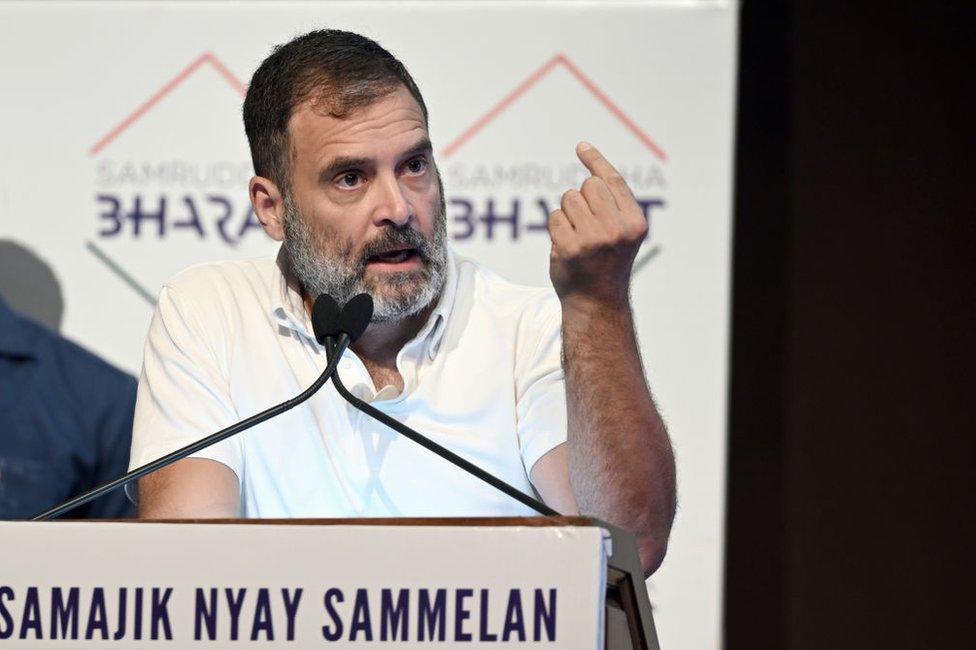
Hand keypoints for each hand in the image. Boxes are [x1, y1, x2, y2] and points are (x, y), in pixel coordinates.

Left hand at [548, 142, 647, 307]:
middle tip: (585, 223)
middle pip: (589, 186)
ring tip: (577, 236)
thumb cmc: (606, 263)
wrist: (596, 302)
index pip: (613, 181)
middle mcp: (618, 229)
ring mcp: (593, 239)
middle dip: (581, 198)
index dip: (596, 161)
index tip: (581, 147)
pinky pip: (554, 217)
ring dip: (567, 213)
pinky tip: (566, 246)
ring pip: (569, 198)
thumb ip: (613, 205)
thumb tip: (589, 170)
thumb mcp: (621, 233)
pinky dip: (556, 228)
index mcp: (635, 223)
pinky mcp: (570, 247)